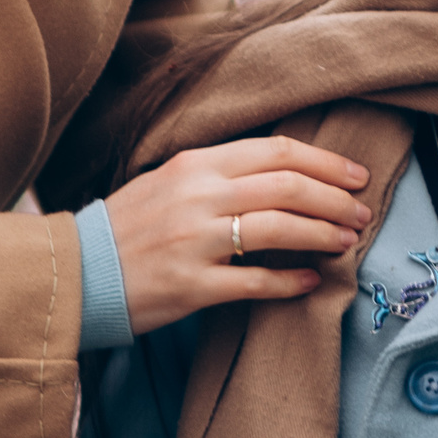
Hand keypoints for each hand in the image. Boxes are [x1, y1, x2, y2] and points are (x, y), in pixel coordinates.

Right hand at [101, 136, 373, 336]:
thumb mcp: (169, 182)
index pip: (276, 151)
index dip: (325, 162)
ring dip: (323, 235)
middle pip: (287, 186)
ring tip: (346, 242)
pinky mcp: (191, 286)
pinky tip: (311, 281)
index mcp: (195, 164)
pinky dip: (292, 282)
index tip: (355, 176)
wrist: (76, 272)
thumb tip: (284, 178)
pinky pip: (256, 283)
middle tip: (362, 212)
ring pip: (279, 230)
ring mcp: (194, 241)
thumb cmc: (128, 227)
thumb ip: (220, 175)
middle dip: (335, 200)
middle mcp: (197, 195)